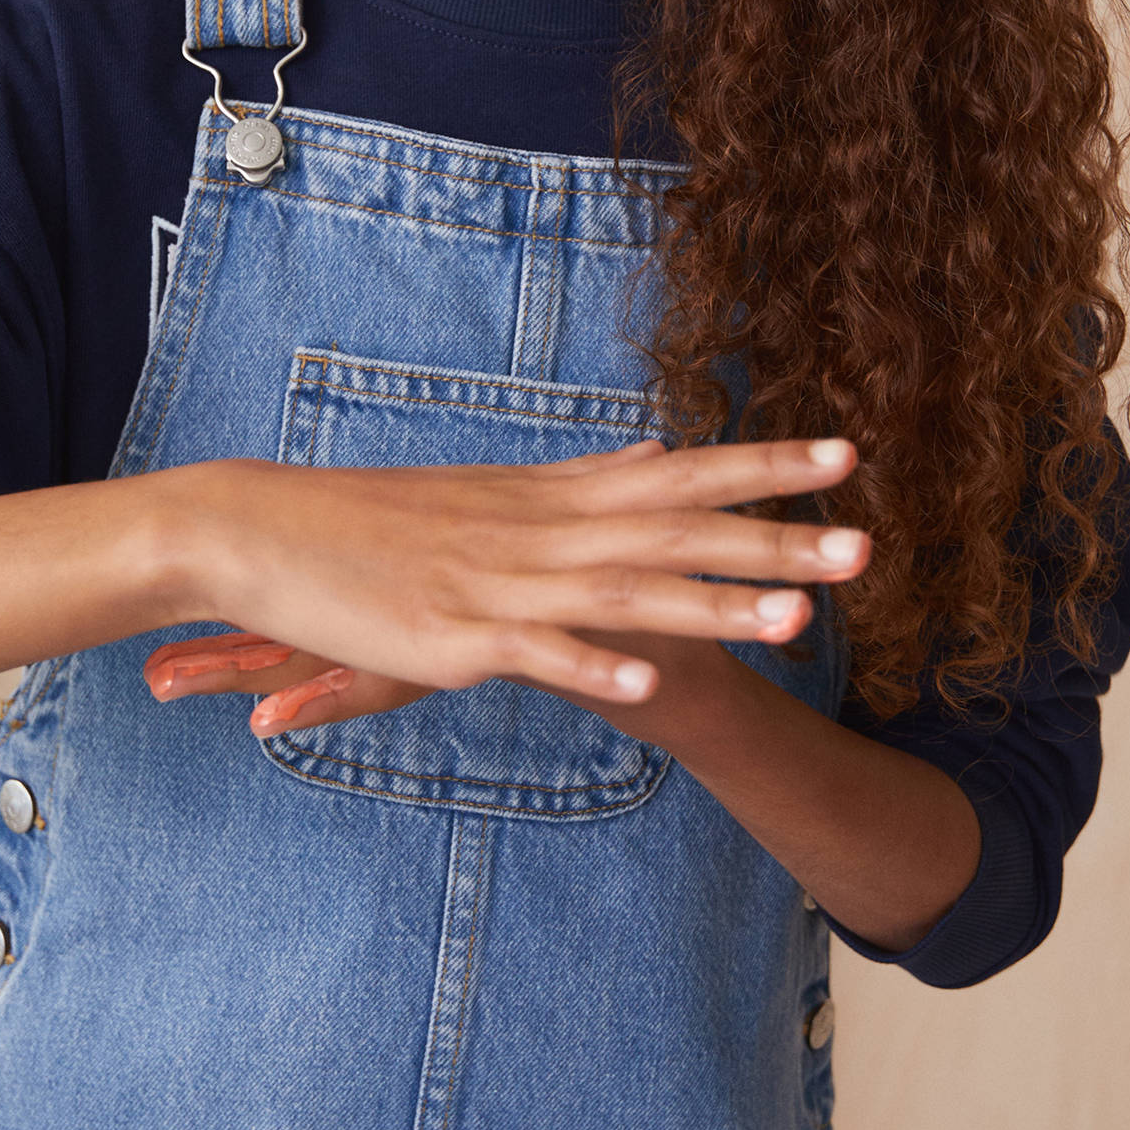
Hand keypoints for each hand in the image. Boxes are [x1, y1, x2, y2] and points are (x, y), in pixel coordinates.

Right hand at [145, 433, 868, 734]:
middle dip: (774, 541)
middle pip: (675, 532)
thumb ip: (587, 478)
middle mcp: (540, 530)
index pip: (680, 473)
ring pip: (625, 592)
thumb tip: (661, 450)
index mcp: (553, 495)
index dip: (764, 467)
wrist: (263, 530)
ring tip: (798, 619)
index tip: (848, 457)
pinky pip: (536, 652)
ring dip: (713, 606)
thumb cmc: (378, 520)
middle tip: (866, 547)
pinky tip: (649, 679)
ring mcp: (500, 583)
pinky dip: (592, 661)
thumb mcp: (496, 493)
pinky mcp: (453, 636)